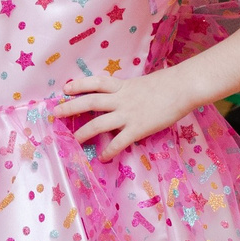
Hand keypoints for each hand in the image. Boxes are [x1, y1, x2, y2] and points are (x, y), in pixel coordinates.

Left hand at [54, 67, 200, 158]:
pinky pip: (119, 142)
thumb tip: (120, 98)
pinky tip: (102, 157)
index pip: (95, 83)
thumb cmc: (167, 85)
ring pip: (99, 123)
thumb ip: (129, 91)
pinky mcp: (138, 128)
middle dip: (71, 107)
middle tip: (56, 113)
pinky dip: (109, 150)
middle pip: (90, 102)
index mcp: (122, 85)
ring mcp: (128, 114)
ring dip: (84, 132)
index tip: (65, 89)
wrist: (183, 88)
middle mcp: (121, 99)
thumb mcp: (142, 83)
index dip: (79, 85)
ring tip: (74, 140)